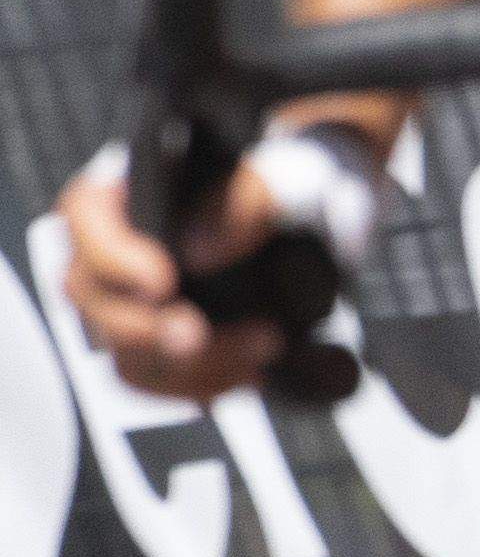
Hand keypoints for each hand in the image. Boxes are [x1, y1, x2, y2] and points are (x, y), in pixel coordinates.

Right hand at [51, 135, 340, 404]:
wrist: (316, 221)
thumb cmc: (287, 184)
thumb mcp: (285, 173)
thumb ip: (250, 197)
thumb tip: (203, 250)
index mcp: (128, 193)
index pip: (85, 217)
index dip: (111, 256)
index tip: (162, 283)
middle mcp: (114, 250)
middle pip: (92, 298)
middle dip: (143, 328)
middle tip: (197, 337)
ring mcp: (131, 303)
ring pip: (122, 351)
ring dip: (185, 365)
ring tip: (258, 351)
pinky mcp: (159, 344)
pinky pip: (156, 380)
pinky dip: (200, 384)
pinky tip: (251, 373)